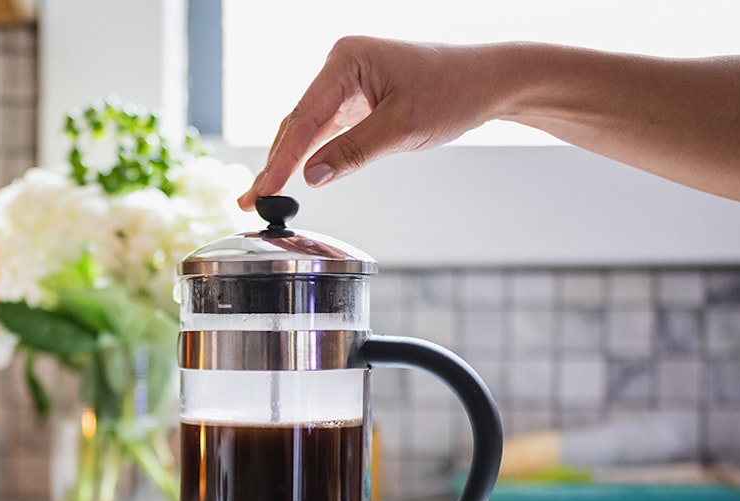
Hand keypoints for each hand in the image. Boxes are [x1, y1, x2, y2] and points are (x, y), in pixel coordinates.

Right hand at [238, 37, 505, 209]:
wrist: (489, 81)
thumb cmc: (454, 91)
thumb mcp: (402, 128)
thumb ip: (353, 152)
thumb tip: (311, 176)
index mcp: (346, 59)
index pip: (304, 117)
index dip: (281, 159)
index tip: (263, 190)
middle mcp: (341, 65)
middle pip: (298, 122)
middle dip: (275, 163)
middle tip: (250, 202)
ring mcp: (347, 82)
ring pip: (308, 128)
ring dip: (288, 162)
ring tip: (261, 196)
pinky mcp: (357, 98)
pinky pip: (326, 130)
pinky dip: (310, 155)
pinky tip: (291, 178)